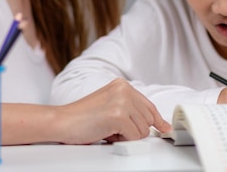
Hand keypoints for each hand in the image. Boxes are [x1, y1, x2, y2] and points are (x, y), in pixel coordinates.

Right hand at [55, 78, 170, 143]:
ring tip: (108, 129)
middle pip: (149, 119)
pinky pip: (134, 137)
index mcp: (122, 85)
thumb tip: (155, 123)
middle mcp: (124, 90)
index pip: (149, 105)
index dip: (157, 120)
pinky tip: (106, 133)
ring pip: (143, 130)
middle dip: (134, 130)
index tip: (164, 128)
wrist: (62, 121)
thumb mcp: (110, 106)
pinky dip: (122, 141)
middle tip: (113, 128)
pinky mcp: (118, 115)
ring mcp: (122, 101)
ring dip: (127, 136)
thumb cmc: (82, 118)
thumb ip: (130, 110)